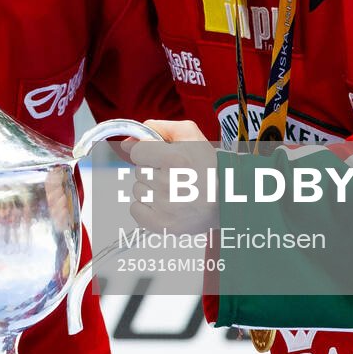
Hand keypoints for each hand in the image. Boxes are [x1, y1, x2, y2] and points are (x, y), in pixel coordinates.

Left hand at [118, 118, 215, 236]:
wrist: (226, 199)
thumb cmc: (208, 166)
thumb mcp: (190, 135)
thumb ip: (157, 128)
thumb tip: (126, 142)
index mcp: (175, 159)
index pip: (137, 152)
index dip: (149, 153)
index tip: (162, 158)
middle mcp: (169, 183)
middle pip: (139, 171)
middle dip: (153, 170)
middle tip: (175, 175)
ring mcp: (165, 207)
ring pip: (138, 190)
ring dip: (151, 188)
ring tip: (173, 190)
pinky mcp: (162, 225)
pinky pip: (135, 209)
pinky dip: (146, 207)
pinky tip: (165, 203)